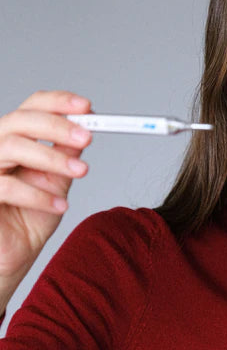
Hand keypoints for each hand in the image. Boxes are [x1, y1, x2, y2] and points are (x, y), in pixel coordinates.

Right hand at [0, 90, 91, 308]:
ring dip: (53, 158)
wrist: (13, 255)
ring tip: (82, 172)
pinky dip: (38, 194)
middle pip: (20, 120)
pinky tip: (60, 205)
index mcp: (17, 139)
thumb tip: (84, 130)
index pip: (32, 107)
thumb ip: (66, 156)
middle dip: (57, 126)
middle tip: (87, 137)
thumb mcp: (57, 181)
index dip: (58, 103)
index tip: (88, 108)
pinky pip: (5, 185)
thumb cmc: (31, 217)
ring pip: (13, 146)